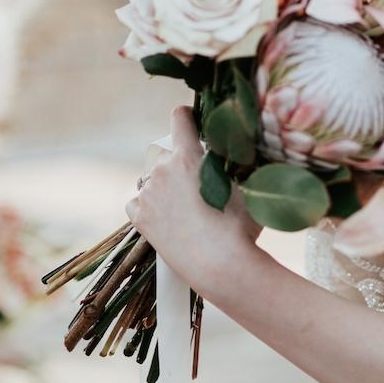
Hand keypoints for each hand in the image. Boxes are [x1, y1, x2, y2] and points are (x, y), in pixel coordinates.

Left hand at [126, 104, 262, 301]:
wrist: (221, 266)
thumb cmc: (239, 227)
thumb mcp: (245, 186)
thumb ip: (234, 164)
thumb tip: (239, 152)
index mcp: (188, 156)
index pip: (179, 118)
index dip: (186, 116)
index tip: (189, 120)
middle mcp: (162, 170)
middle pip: (165, 153)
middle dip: (178, 162)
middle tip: (197, 183)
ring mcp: (147, 195)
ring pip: (152, 179)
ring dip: (165, 185)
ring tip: (186, 207)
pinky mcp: (139, 218)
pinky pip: (138, 201)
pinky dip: (149, 206)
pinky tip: (168, 218)